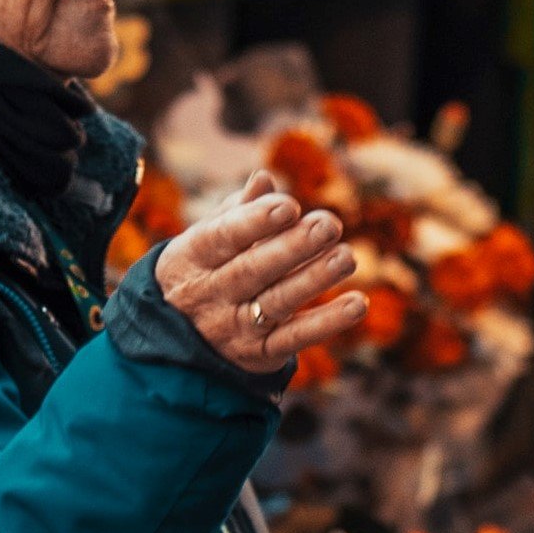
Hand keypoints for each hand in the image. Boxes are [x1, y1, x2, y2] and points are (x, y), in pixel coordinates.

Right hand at [152, 171, 367, 375]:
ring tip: (347, 257)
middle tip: (330, 225)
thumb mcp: (206, 239)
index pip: (223, 237)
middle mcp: (211, 294)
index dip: (256, 221)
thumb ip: (238, 210)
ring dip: (314, 280)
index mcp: (192, 257)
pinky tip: (357, 303)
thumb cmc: (203, 269)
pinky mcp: (259, 354)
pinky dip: (327, 322)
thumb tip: (264, 178)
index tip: (290, 205)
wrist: (177, 337)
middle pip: (253, 270)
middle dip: (293, 247)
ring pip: (277, 303)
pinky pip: (295, 339)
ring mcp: (235, 327)